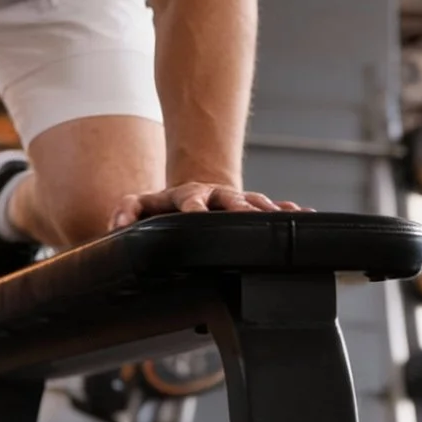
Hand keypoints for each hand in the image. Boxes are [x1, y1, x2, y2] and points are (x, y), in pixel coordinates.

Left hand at [110, 181, 307, 229]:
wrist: (194, 197)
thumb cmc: (166, 208)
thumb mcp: (142, 206)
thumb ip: (127, 211)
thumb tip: (115, 225)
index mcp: (189, 197)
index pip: (191, 202)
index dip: (194, 208)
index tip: (198, 214)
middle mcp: (215, 196)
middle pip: (230, 200)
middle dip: (240, 209)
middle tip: (249, 217)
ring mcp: (236, 201)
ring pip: (255, 203)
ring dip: (268, 211)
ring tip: (283, 219)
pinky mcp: (252, 207)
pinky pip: (274, 209)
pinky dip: (289, 212)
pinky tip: (305, 216)